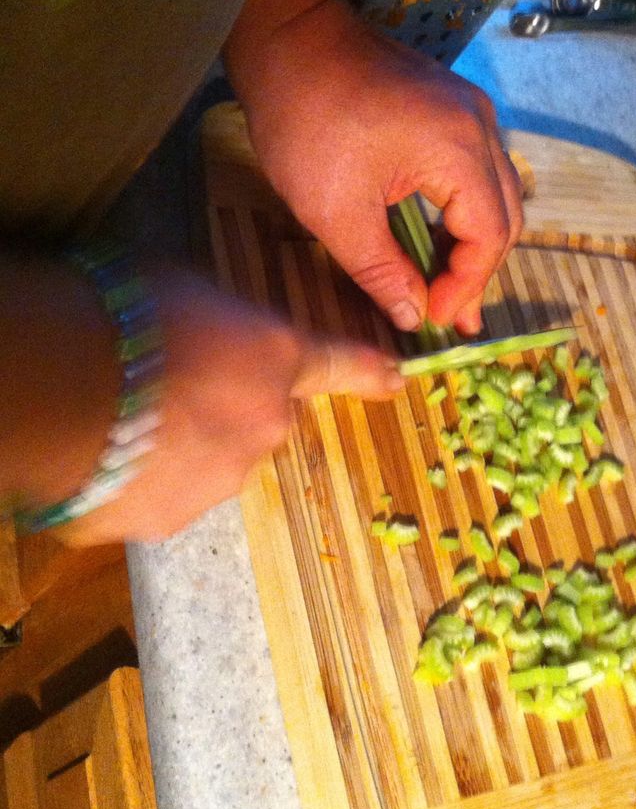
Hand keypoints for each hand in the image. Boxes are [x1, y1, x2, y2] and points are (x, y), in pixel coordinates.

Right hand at [62, 266, 401, 544]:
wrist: (64, 388)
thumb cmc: (123, 313)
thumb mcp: (186, 288)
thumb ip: (221, 322)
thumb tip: (211, 335)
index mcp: (275, 358)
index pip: (337, 363)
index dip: (368, 371)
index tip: (398, 378)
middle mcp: (266, 424)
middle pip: (257, 418)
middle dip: (222, 407)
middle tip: (165, 385)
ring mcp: (222, 479)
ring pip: (210, 462)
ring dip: (179, 446)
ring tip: (123, 418)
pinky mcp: (173, 520)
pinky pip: (161, 497)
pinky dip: (140, 482)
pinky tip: (105, 454)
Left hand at [226, 0, 523, 335]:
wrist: (285, 36)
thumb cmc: (305, 119)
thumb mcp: (336, 213)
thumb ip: (382, 271)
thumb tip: (413, 316)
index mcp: (460, 149)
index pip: (490, 236)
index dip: (466, 286)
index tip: (432, 318)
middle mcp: (479, 124)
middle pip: (504, 215)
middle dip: (477, 270)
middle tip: (451, 315)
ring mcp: (467, 109)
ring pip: (493, 192)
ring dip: (471, 241)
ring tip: (446, 287)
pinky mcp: (448, 104)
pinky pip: (474, 168)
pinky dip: (460, 210)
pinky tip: (435, 238)